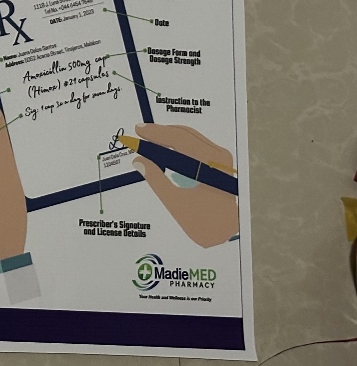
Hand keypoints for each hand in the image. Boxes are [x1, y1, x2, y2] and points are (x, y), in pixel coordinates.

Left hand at [0, 103, 27, 264]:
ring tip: (26, 134)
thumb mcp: (7, 171)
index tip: (18, 100)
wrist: (0, 245)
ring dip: (7, 140)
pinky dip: (7, 156)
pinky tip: (20, 158)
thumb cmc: (6, 211)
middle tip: (25, 113)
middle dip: (3, 124)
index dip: (0, 111)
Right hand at [132, 123, 239, 247]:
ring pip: (192, 138)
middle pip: (186, 134)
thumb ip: (155, 178)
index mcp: (209, 165)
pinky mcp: (220, 164)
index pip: (178, 139)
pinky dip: (180, 145)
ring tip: (151, 140)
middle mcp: (218, 157)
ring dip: (170, 137)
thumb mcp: (175, 201)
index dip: (156, 132)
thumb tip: (140, 161)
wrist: (226, 234)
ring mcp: (221, 159)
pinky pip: (197, 146)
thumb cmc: (204, 223)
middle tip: (141, 132)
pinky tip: (167, 149)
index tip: (139, 131)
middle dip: (161, 132)